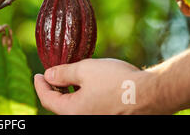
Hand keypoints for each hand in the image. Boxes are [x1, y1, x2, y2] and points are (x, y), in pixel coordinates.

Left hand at [34, 58, 156, 114]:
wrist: (152, 93)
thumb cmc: (117, 81)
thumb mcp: (84, 69)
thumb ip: (63, 73)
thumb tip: (48, 75)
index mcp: (72, 111)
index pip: (47, 99)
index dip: (39, 85)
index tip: (38, 74)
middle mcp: (82, 120)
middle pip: (60, 106)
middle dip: (54, 89)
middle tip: (52, 74)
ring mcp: (97, 119)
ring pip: (74, 108)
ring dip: (68, 93)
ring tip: (69, 77)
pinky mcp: (108, 117)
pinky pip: (88, 109)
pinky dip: (81, 97)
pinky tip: (86, 85)